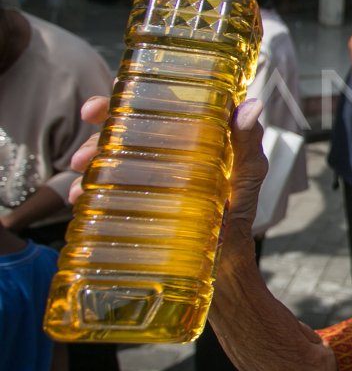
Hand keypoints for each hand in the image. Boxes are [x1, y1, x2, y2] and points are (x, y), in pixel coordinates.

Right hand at [70, 97, 267, 252]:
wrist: (220, 275)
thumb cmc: (237, 222)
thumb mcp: (247, 179)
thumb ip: (248, 143)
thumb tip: (252, 105)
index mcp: (193, 141)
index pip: (162, 106)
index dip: (136, 94)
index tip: (111, 95)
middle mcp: (167, 157)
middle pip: (128, 128)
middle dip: (102, 123)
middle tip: (87, 128)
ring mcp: (147, 182)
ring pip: (110, 157)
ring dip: (90, 157)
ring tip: (80, 173)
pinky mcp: (133, 208)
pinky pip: (103, 192)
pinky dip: (86, 191)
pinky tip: (79, 198)